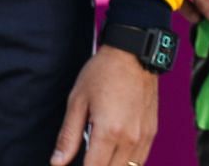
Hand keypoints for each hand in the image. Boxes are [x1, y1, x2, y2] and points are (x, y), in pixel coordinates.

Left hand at [50, 46, 157, 165]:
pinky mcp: (152, 133)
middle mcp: (130, 140)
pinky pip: (140, 160)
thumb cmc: (102, 73)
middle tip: (84, 159)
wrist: (132, 54)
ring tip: (97, 156)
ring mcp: (144, 138)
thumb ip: (68, 136)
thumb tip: (57, 162)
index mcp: (109, 132)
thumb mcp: (77, 101)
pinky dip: (126, 163)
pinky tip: (113, 155)